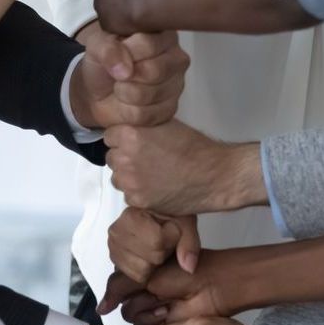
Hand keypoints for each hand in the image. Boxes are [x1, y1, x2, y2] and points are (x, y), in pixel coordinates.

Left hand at [69, 25, 187, 130]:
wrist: (98, 93)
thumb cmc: (103, 63)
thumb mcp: (97, 46)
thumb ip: (107, 49)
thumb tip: (124, 69)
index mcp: (162, 34)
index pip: (148, 44)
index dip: (126, 53)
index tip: (115, 56)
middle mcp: (176, 58)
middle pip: (153, 71)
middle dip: (126, 77)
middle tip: (118, 74)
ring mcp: (176, 85)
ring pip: (148, 95)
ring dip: (125, 94)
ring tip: (121, 87)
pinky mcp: (171, 109)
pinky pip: (147, 115)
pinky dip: (128, 111)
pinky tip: (127, 102)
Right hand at [101, 254, 234, 324]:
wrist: (212, 286)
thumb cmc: (183, 272)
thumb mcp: (146, 273)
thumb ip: (118, 286)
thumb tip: (100, 310)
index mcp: (141, 277)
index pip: (116, 286)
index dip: (125, 282)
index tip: (142, 277)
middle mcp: (144, 295)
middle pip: (122, 302)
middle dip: (137, 295)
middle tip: (156, 289)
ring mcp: (152, 312)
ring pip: (130, 317)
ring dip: (145, 308)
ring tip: (165, 302)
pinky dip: (152, 320)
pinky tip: (167, 313)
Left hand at [106, 121, 263, 214]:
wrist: (214, 176)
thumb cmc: (196, 149)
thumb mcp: (167, 124)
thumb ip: (143, 126)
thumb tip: (130, 128)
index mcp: (131, 134)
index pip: (109, 136)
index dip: (122, 139)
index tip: (134, 143)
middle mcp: (126, 157)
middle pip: (111, 157)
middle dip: (125, 158)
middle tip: (146, 159)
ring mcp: (130, 181)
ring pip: (118, 178)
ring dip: (129, 176)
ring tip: (152, 174)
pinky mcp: (138, 200)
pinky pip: (129, 195)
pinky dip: (139, 192)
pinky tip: (156, 187)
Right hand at [108, 207, 199, 284]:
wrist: (154, 214)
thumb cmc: (167, 215)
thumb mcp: (185, 221)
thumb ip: (189, 243)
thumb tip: (188, 266)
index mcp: (131, 216)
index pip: (157, 242)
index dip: (171, 239)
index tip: (170, 228)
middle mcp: (117, 231)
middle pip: (151, 259)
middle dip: (163, 252)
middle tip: (164, 238)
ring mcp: (113, 247)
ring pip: (143, 271)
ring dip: (154, 263)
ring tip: (155, 246)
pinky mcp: (114, 259)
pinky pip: (136, 277)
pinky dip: (145, 270)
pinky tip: (147, 254)